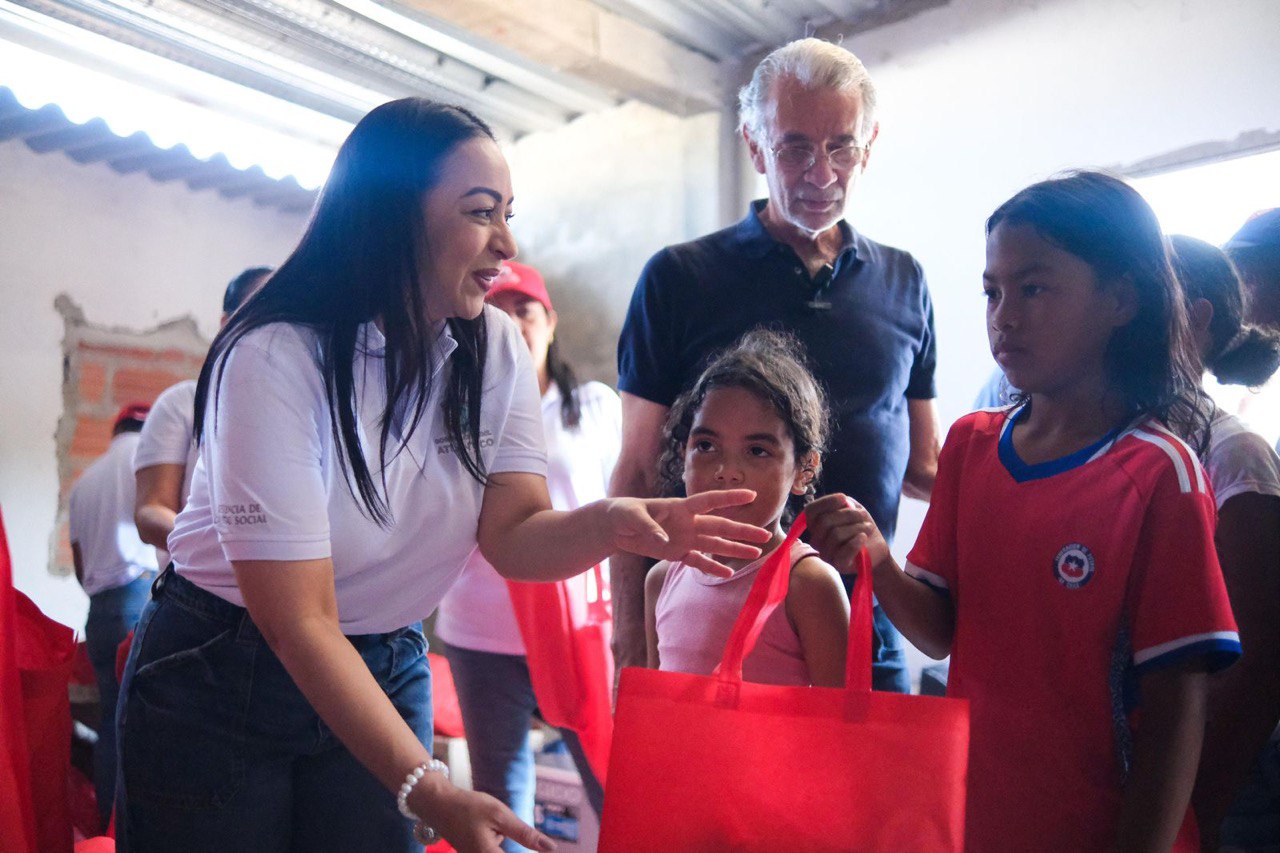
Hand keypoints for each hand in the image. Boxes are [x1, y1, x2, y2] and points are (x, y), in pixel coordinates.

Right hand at [419, 785, 554, 852]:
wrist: (437, 804)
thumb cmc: (468, 807)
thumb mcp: (500, 815)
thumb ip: (525, 834)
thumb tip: (551, 849)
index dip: (531, 851)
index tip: (539, 844)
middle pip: (506, 852)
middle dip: (514, 839)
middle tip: (512, 829)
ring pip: (499, 850)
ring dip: (504, 839)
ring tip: (487, 820)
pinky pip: (492, 849)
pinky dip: (496, 838)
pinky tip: (485, 826)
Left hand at [606, 489, 771, 577]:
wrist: (615, 527)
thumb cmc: (623, 514)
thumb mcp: (633, 517)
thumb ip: (649, 527)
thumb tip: (664, 541)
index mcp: (680, 507)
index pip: (709, 501)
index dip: (729, 498)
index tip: (751, 495)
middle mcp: (687, 522)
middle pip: (720, 526)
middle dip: (742, 531)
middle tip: (765, 535)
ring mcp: (684, 538)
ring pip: (714, 544)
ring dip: (734, 549)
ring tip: (756, 553)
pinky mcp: (677, 553)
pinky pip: (698, 561)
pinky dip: (711, 567)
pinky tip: (727, 573)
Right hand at [804, 494, 890, 574]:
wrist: (876, 548)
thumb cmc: (861, 527)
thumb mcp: (852, 509)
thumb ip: (844, 503)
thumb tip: (842, 501)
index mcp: (816, 526)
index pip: (810, 511)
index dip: (825, 502)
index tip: (844, 498)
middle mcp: (817, 540)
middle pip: (824, 522)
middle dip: (848, 515)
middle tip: (863, 515)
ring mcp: (826, 554)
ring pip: (835, 535)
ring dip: (856, 527)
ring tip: (868, 528)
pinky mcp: (838, 565)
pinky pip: (843, 552)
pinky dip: (856, 542)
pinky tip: (863, 537)